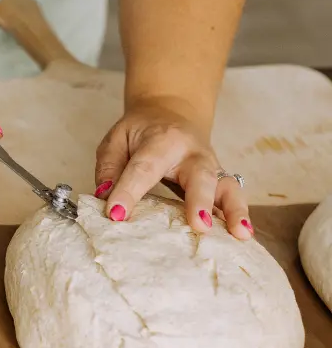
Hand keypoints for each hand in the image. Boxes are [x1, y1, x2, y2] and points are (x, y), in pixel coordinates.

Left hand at [94, 97, 251, 240]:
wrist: (171, 111)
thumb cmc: (141, 132)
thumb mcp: (117, 140)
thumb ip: (109, 168)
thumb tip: (105, 198)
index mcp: (162, 140)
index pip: (144, 168)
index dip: (129, 192)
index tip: (116, 215)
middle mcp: (192, 153)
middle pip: (200, 176)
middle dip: (200, 201)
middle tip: (200, 226)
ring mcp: (209, 167)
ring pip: (227, 186)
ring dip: (234, 211)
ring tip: (239, 234)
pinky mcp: (217, 181)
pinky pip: (231, 197)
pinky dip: (238, 216)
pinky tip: (243, 236)